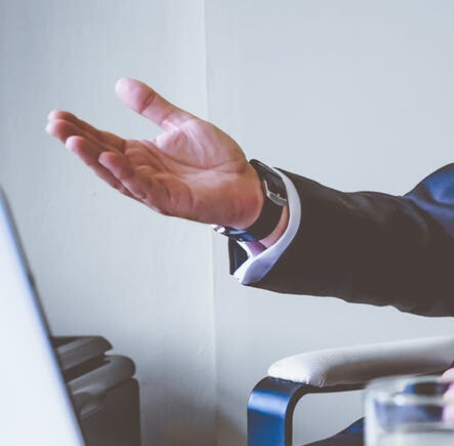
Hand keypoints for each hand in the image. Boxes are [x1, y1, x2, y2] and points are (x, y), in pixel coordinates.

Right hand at [46, 78, 263, 228]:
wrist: (247, 183)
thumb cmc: (217, 160)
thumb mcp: (181, 124)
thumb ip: (153, 107)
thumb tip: (122, 84)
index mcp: (142, 155)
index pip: (104, 140)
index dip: (81, 129)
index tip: (58, 115)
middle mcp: (142, 172)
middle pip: (103, 157)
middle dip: (78, 142)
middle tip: (55, 125)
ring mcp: (154, 188)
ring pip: (116, 174)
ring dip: (93, 159)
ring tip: (72, 141)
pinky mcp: (170, 200)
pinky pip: (143, 187)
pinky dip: (126, 173)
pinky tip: (111, 158)